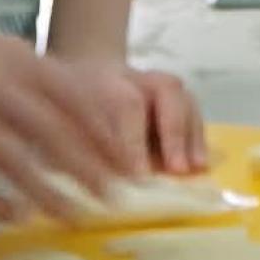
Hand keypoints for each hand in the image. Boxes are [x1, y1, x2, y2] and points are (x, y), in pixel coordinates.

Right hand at [0, 23, 147, 219]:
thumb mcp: (6, 58)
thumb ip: (46, 87)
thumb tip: (97, 125)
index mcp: (15, 62)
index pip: (72, 97)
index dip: (103, 134)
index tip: (129, 166)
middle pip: (49, 131)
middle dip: (85, 168)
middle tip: (113, 202)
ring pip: (11, 159)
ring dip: (47, 192)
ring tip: (76, 219)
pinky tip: (19, 219)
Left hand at [55, 63, 207, 176]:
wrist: (83, 75)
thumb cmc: (67, 110)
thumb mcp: (58, 122)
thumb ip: (70, 147)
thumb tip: (80, 183)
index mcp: (103, 78)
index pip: (124, 104)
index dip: (133, 140)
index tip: (137, 175)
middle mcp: (136, 75)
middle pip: (164, 91)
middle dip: (172, 132)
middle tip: (176, 169)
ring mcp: (158, 83)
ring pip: (182, 98)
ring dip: (190, 136)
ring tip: (194, 168)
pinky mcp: (175, 98)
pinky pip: (192, 111)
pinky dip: (198, 137)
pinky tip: (201, 164)